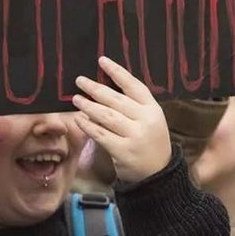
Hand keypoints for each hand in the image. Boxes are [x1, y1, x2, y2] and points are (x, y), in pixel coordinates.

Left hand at [73, 56, 170, 182]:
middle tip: (79, 80)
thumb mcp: (148, 119)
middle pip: (116, 99)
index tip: (101, 60)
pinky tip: (79, 119)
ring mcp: (135, 136)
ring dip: (88, 106)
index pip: (133, 85)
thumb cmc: (149, 141)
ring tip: (75, 99)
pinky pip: (101, 134)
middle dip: (95, 88)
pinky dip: (88, 125)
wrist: (159, 174)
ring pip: (106, 116)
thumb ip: (131, 105)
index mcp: (153, 108)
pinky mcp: (123, 151)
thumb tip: (101, 87)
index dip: (117, 71)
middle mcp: (145, 120)